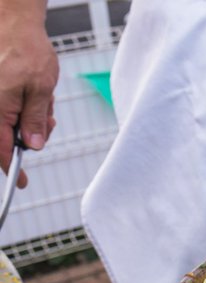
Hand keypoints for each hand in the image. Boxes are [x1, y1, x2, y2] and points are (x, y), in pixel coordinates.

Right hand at [0, 15, 58, 188]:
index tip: (21, 183)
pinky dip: (27, 107)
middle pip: (9, 138)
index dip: (12, 168)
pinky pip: (11, 110)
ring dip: (32, 119)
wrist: (14, 24)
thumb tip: (33, 146)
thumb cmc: (27, 51)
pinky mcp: (0, 94)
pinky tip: (35, 93)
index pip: (1, 150)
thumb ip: (36, 120)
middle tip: (49, 121)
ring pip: (13, 124)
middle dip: (32, 135)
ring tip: (43, 99)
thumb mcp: (41, 89)